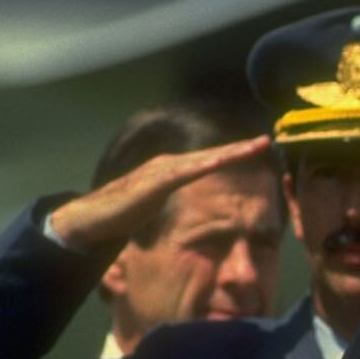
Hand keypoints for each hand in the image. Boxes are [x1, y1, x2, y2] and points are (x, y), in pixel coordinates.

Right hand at [47, 135, 270, 251]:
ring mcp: (161, 171)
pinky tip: (219, 162)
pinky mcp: (153, 182)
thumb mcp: (160, 204)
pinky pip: (183, 173)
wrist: (92, 218)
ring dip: (227, 153)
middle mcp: (169, 165)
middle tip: (266, 140)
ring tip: (251, 148)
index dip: (235, 154)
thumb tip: (195, 209)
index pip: (210, 161)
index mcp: (173, 170)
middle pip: (211, 155)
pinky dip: (202, 166)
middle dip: (239, 148)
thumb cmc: (125, 213)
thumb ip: (177, 199)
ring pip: (201, 159)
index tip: (259, 149)